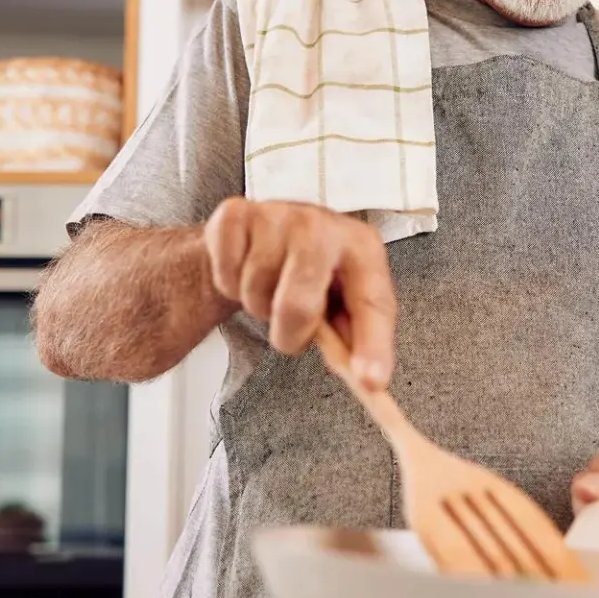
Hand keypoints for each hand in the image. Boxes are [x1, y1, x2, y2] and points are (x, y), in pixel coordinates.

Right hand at [203, 199, 397, 386]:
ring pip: (254, 290)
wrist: (261, 235)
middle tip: (290, 331)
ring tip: (270, 291)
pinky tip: (246, 271)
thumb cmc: (310, 274)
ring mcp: (277, 215)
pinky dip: (230, 285)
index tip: (371, 383)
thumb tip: (367, 381)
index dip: (372, 346)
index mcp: (361, 247)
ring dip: (258, 305)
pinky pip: (225, 274)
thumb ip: (354, 340)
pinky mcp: (235, 214)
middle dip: (289, 333)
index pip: (372, 303)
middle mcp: (322, 225)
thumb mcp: (342, 302)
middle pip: (298, 303)